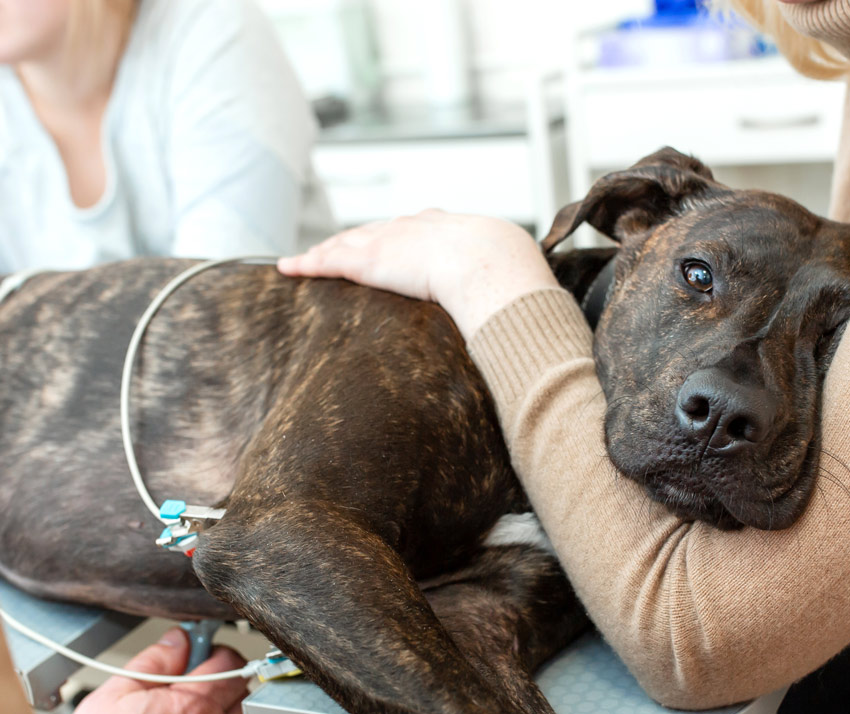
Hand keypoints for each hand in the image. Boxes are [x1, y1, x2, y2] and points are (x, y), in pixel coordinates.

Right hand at [49, 628, 246, 713]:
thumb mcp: (111, 698)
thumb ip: (152, 662)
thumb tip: (176, 642)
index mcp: (194, 708)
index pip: (230, 662)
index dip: (214, 649)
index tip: (197, 648)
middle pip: (239, 693)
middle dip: (221, 678)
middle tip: (187, 680)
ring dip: (213, 713)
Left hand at [277, 210, 560, 337]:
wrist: (495, 269)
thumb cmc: (514, 280)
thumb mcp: (518, 283)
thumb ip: (515, 300)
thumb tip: (538, 329)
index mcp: (455, 230)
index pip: (420, 231)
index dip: (402, 239)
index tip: (393, 246)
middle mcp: (419, 227)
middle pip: (379, 230)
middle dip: (359, 239)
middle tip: (341, 248)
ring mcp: (393, 240)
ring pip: (349, 241)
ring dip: (327, 251)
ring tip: (306, 260)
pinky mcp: (370, 259)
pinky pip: (331, 259)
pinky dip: (308, 263)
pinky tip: (289, 268)